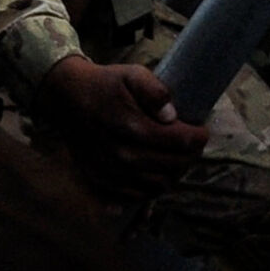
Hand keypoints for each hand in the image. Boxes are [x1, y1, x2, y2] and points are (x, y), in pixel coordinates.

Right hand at [33, 55, 205, 190]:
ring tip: (178, 158)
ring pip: (155, 186)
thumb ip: (154, 91)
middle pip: (169, 166)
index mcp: (129, 126)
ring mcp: (109, 171)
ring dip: (173, 174)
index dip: (195, 138)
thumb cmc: (105, 84)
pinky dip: (152, 188)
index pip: (175, 142)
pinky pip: (135, 196)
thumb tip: (171, 115)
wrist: (67, 98)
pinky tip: (158, 173)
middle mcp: (119, 154)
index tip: (202, 131)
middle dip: (188, 157)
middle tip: (194, 146)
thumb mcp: (131, 74)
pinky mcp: (100, 181)